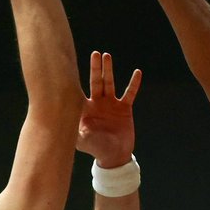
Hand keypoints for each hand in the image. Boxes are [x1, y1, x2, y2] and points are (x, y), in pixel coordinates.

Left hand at [77, 51, 141, 165]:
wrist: (115, 156)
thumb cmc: (97, 149)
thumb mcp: (86, 142)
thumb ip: (80, 134)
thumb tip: (76, 128)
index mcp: (85, 110)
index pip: (79, 91)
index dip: (76, 79)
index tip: (71, 65)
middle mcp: (97, 104)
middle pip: (95, 82)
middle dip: (95, 68)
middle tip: (95, 54)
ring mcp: (111, 105)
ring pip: (109, 83)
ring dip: (108, 70)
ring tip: (107, 56)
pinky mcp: (124, 109)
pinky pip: (130, 94)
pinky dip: (134, 84)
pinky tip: (137, 72)